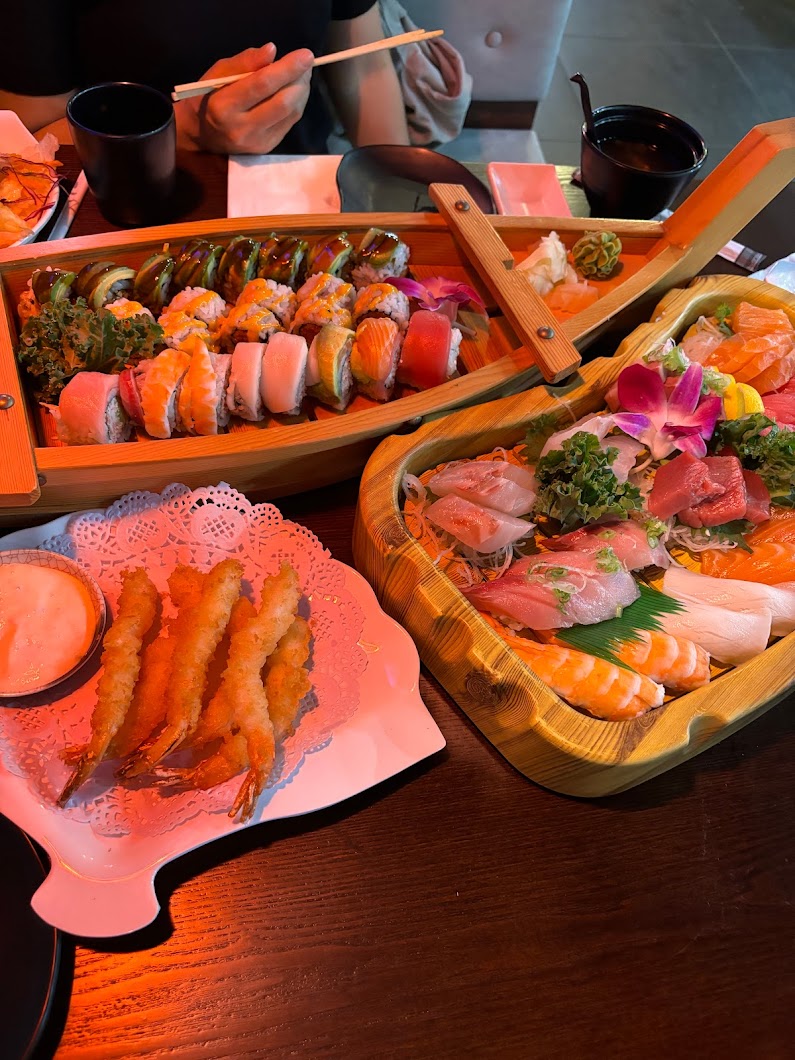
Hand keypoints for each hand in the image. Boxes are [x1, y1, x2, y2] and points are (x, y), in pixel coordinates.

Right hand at [176, 43, 313, 153]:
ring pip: (291, 113)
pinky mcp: (266, 148)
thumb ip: (244, 62)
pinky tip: (294, 90)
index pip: (262, 84)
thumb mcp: (218, 73)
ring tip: (301, 74)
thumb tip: (271, 50)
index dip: (287, 68)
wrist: (201, 134)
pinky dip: (297, 103)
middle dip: (299, 79)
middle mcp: (241, 128)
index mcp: (224, 106)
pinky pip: (290, 122)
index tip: (305, 54)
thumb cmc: (208, 96)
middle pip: (282, 102)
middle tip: (305, 62)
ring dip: (302, 90)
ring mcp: (256, 141)